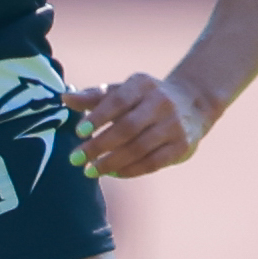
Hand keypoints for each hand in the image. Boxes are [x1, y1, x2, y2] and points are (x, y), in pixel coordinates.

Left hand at [67, 69, 215, 179]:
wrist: (192, 104)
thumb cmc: (144, 98)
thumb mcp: (121, 91)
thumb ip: (94, 96)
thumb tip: (65, 98)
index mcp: (143, 85)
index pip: (118, 101)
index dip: (98, 117)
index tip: (79, 132)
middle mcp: (161, 103)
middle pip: (127, 128)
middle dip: (99, 146)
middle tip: (76, 159)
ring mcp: (174, 126)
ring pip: (139, 149)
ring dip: (112, 163)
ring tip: (90, 171)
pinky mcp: (182, 146)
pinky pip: (153, 163)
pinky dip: (131, 170)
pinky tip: (113, 173)